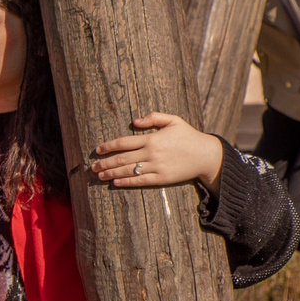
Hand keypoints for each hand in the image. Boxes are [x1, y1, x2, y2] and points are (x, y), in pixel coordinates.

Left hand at [92, 113, 225, 189]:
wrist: (206, 155)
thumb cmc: (188, 136)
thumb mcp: (174, 120)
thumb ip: (154, 117)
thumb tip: (135, 120)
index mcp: (153, 139)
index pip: (124, 142)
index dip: (108, 146)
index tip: (98, 150)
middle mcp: (152, 153)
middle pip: (122, 158)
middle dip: (105, 163)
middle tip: (92, 167)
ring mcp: (156, 167)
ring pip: (128, 171)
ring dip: (111, 173)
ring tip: (99, 175)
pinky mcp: (162, 178)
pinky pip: (140, 181)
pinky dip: (126, 182)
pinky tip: (115, 182)